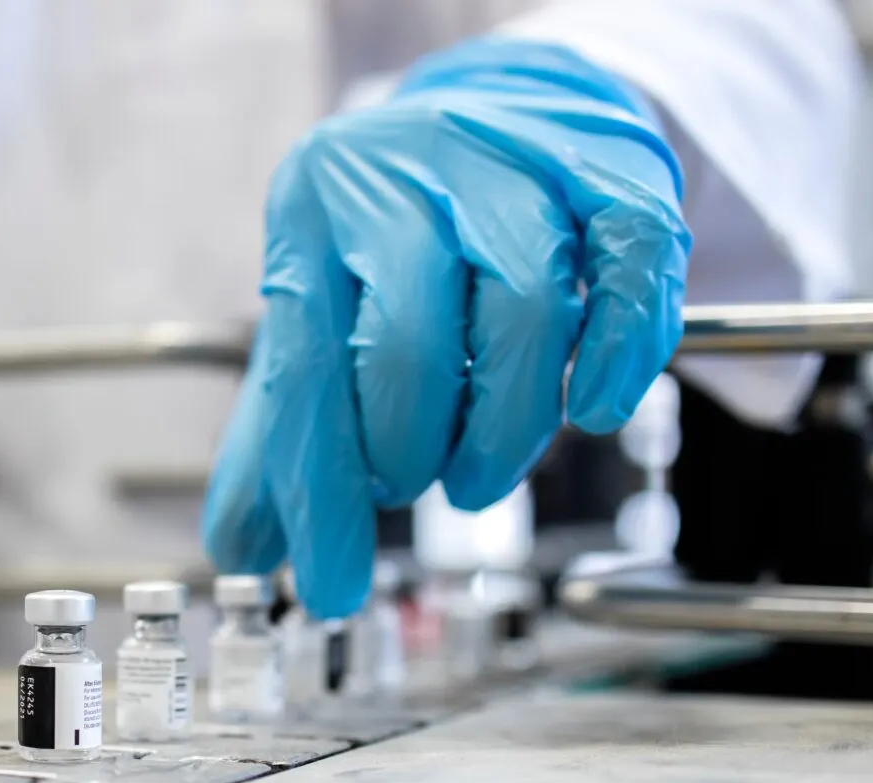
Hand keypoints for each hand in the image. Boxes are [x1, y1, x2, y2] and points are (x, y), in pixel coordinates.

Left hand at [202, 38, 689, 616]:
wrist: (504, 103)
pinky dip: (619, 355)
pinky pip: (631, 267)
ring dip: (510, 428)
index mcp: (312, 214)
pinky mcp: (611, 165)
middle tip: (421, 483)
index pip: (307, 376)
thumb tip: (241, 545)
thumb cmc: (403, 233)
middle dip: (413, 454)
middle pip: (411, 349)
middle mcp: (404, 175)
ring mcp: (512, 163)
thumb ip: (285, 427)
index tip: (331, 588)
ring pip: (527, 313)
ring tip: (487, 463)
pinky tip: (597, 406)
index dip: (320, 498)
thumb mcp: (322, 308)